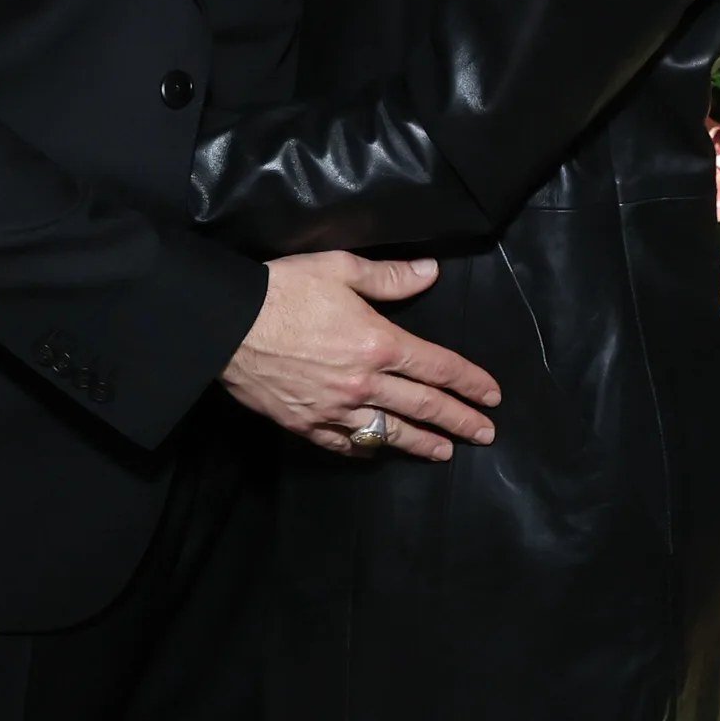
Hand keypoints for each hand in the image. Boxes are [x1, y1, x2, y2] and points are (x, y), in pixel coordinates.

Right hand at [219, 253, 499, 460]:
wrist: (227, 325)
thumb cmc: (284, 290)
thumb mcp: (340, 268)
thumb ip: (389, 277)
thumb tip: (430, 271)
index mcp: (379, 343)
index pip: (438, 367)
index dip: (470, 382)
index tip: (491, 395)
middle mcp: (365, 384)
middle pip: (424, 407)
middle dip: (460, 421)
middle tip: (485, 434)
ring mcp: (335, 410)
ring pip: (389, 434)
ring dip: (422, 443)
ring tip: (444, 452)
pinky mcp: (306, 424)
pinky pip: (344, 444)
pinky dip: (365, 449)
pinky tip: (377, 451)